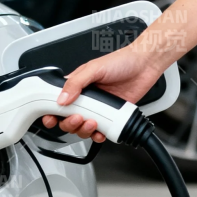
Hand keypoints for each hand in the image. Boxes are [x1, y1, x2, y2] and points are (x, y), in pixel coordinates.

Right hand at [45, 45, 167, 141]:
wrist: (145, 65)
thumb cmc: (121, 61)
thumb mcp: (94, 68)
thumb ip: (76, 83)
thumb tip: (62, 99)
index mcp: (77, 85)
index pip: (58, 101)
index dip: (51, 112)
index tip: (51, 118)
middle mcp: (86, 98)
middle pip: (68, 118)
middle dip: (69, 123)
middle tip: (77, 118)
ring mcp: (99, 108)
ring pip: (82, 127)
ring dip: (84, 130)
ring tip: (92, 123)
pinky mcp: (111, 116)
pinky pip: (100, 131)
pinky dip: (98, 136)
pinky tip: (100, 133)